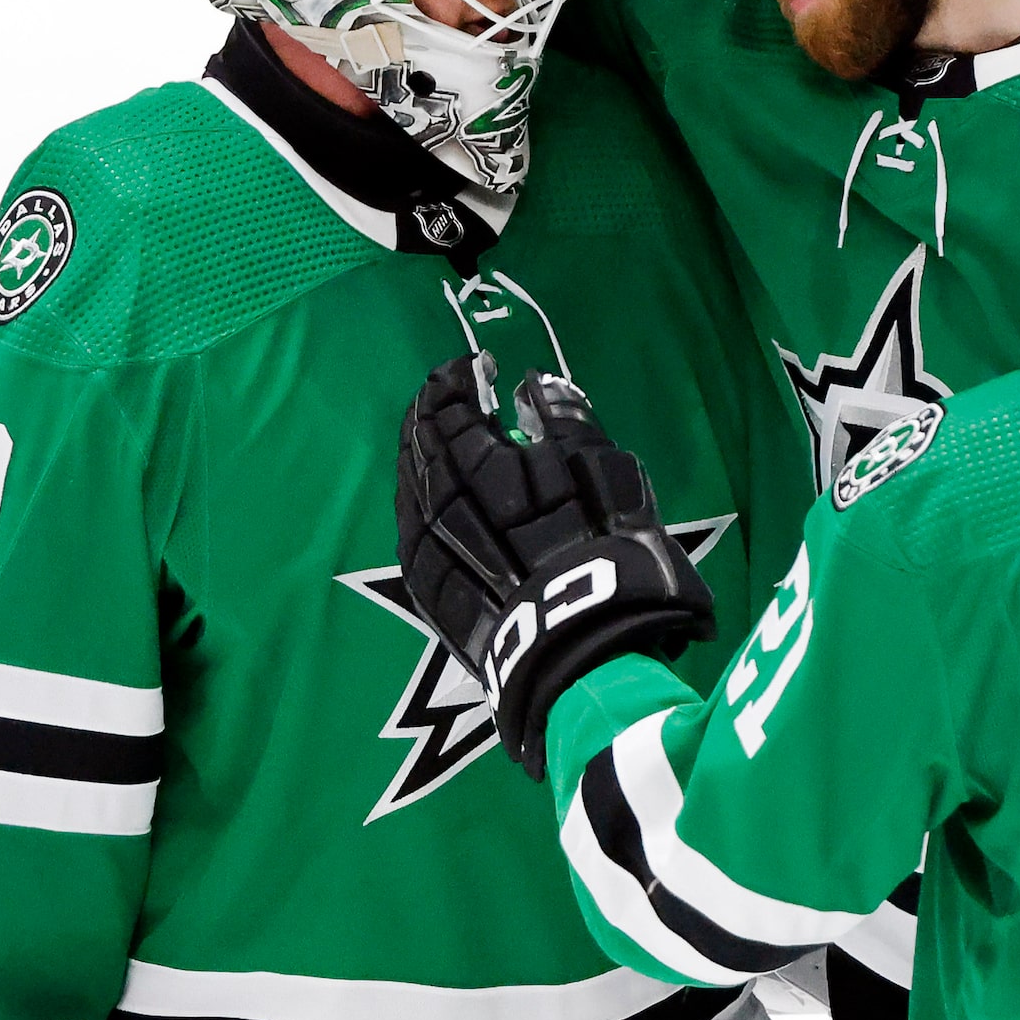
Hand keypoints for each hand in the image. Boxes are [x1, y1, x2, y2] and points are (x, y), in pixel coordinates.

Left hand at [396, 355, 713, 773]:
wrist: (589, 652)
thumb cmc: (612, 553)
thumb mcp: (609, 473)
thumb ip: (566, 421)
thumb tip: (531, 385)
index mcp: (489, 467)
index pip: (454, 409)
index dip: (458, 381)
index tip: (474, 367)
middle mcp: (449, 505)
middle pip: (423, 446)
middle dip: (430, 413)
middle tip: (442, 394)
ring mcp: (433, 553)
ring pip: (409, 489)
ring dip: (414, 455)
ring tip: (427, 438)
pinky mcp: (431, 595)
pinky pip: (408, 535)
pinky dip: (411, 504)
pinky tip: (420, 499)